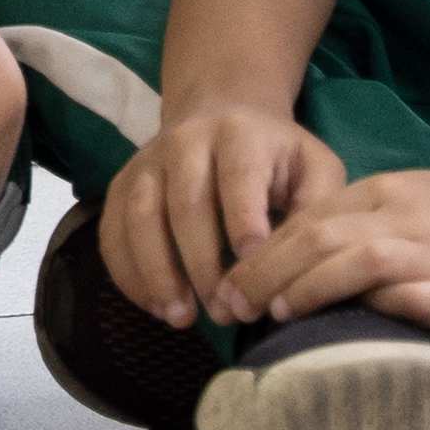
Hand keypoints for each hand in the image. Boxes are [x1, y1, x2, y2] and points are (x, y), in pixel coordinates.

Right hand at [100, 94, 343, 326]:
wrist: (222, 111)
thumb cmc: (277, 156)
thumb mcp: (314, 168)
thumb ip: (317, 209)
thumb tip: (306, 264)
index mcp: (240, 135)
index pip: (238, 176)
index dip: (243, 222)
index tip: (254, 270)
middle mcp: (185, 141)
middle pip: (185, 202)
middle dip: (202, 263)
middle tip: (224, 314)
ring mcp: (147, 161)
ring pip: (139, 214)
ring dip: (156, 270)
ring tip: (181, 318)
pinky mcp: (123, 182)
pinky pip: (112, 227)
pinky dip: (127, 270)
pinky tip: (153, 304)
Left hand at [228, 163, 429, 339]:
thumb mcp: (410, 202)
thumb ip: (358, 224)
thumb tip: (296, 263)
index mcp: (385, 193)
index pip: (307, 219)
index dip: (262, 251)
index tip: (228, 280)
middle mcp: (405, 219)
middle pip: (320, 237)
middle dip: (268, 271)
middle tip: (232, 302)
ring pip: (359, 260)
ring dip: (309, 287)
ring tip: (275, 311)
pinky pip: (415, 298)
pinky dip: (378, 308)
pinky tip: (349, 326)